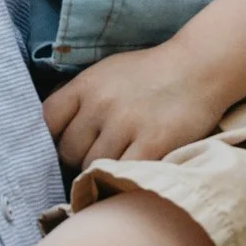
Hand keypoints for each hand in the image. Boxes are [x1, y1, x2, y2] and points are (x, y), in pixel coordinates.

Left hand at [45, 45, 230, 166]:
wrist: (199, 68)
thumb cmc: (150, 73)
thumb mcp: (106, 73)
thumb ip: (79, 98)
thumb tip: (48, 130)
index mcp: (87, 84)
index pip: (46, 120)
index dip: (48, 138)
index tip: (60, 145)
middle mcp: (102, 104)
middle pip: (68, 150)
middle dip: (77, 158)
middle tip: (96, 156)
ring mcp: (127, 124)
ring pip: (93, 166)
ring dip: (102, 169)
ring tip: (118, 160)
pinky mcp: (153, 143)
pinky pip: (122, 173)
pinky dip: (123, 177)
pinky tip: (130, 171)